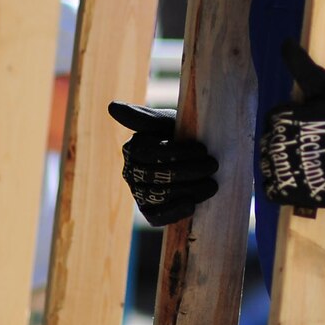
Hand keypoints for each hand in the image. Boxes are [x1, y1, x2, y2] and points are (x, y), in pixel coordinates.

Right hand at [108, 102, 218, 225]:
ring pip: (159, 195)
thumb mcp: (168, 123)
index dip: (177, 152)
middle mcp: (130, 173)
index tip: (202, 149)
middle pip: (156, 176)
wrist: (200, 160)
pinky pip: (156, 217)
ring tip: (212, 183)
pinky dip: (174, 211)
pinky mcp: (149, 212)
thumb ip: (144, 118)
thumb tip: (111, 107)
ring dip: (188, 189)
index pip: (150, 153)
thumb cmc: (183, 136)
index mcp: (132, 149)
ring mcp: (138, 194)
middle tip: (213, 164)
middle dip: (188, 171)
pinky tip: (192, 204)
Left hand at [260, 39, 324, 211]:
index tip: (315, 126)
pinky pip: (272, 188)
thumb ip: (303, 67)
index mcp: (280, 118)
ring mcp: (278, 171)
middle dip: (289, 140)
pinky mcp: (284, 193)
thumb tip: (285, 41)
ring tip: (309, 163)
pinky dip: (282, 185)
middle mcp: (273, 144)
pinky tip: (299, 180)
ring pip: (269, 163)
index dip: (296, 119)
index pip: (277, 116)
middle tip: (315, 145)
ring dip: (284, 162)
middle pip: (272, 139)